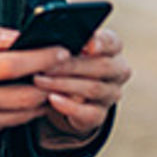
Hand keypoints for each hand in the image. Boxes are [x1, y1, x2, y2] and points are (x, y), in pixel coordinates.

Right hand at [0, 23, 69, 150]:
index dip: (41, 58)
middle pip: (23, 96)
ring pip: (18, 117)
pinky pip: (2, 128)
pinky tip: (20, 100)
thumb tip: (20, 35)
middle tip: (62, 70)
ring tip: (47, 84)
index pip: (11, 65)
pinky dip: (16, 114)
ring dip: (38, 101)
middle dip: (49, 83)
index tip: (61, 50)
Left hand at [31, 29, 130, 145]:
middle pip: (101, 66)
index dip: (101, 42)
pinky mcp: (100, 114)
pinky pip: (88, 112)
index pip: (112, 42)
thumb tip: (50, 42)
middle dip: (71, 65)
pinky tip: (52, 99)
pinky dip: (69, 106)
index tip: (87, 45)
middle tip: (45, 65)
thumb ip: (66, 42)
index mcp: (112, 48)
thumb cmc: (69, 60)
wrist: (70, 93)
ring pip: (93, 88)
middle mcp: (117, 71)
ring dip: (63, 84)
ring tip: (40, 80)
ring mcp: (111, 94)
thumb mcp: (68, 47)